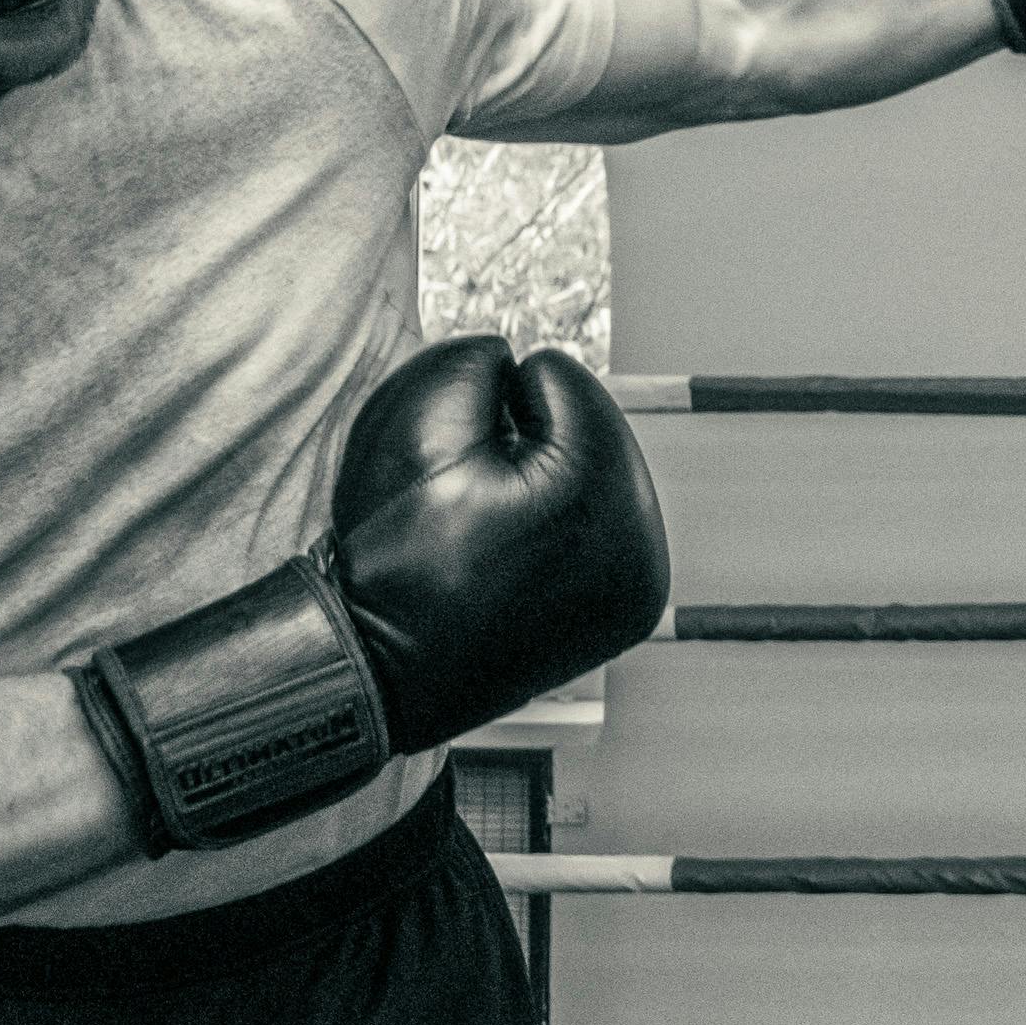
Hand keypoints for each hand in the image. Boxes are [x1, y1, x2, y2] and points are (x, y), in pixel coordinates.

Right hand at [74, 337, 669, 852]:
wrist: (382, 666)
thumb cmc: (393, 548)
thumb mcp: (414, 421)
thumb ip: (477, 358)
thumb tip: (518, 358)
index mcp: (594, 495)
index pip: (559, 380)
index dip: (497, 406)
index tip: (466, 467)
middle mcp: (639, 544)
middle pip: (596, 425)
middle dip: (536, 440)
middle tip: (478, 498)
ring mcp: (643, 582)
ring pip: (606, 471)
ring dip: (556, 476)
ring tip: (499, 527)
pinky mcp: (634, 607)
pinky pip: (611, 522)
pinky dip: (572, 519)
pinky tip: (526, 551)